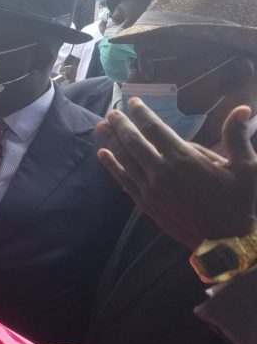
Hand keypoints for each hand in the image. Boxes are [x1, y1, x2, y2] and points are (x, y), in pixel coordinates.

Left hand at [96, 99, 256, 248]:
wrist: (226, 241)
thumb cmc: (239, 202)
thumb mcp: (246, 167)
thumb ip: (237, 136)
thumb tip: (242, 108)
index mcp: (184, 158)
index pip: (155, 129)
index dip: (141, 113)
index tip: (133, 102)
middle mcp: (161, 171)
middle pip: (133, 141)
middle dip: (120, 124)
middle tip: (111, 112)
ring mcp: (150, 189)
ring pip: (125, 159)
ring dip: (111, 141)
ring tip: (100, 127)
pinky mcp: (146, 204)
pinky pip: (123, 180)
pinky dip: (112, 166)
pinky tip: (103, 155)